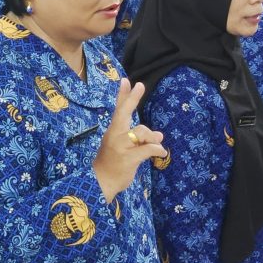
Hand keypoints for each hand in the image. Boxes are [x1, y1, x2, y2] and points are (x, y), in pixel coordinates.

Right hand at [93, 79, 166, 202]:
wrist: (101, 181)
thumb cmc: (112, 163)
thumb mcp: (124, 148)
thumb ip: (140, 139)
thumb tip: (160, 134)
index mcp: (113, 131)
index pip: (118, 109)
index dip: (123, 95)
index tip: (127, 80)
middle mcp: (115, 135)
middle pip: (124, 112)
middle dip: (132, 98)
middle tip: (140, 85)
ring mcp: (121, 145)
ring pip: (142, 132)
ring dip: (153, 138)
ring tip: (157, 145)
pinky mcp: (128, 157)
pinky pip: (149, 149)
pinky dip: (158, 150)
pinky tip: (161, 153)